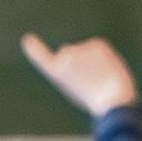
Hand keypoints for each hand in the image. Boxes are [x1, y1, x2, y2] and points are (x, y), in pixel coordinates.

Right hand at [21, 33, 138, 116]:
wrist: (113, 99)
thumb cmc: (98, 101)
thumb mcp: (80, 88)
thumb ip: (77, 71)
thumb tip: (87, 54)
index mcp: (56, 72)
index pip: (41, 57)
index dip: (35, 49)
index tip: (28, 40)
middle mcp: (64, 56)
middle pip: (68, 52)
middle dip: (77, 61)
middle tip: (89, 80)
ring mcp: (80, 48)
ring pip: (85, 52)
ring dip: (93, 61)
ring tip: (100, 78)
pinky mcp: (96, 44)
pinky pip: (98, 47)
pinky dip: (104, 56)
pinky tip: (107, 68)